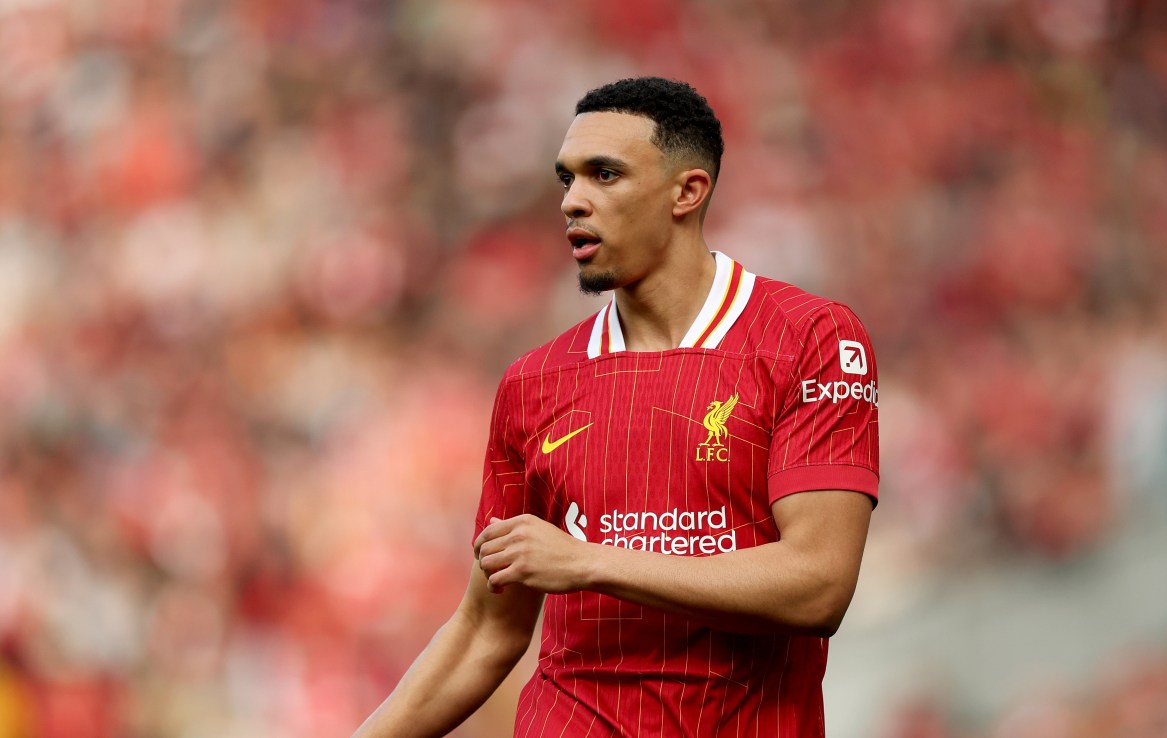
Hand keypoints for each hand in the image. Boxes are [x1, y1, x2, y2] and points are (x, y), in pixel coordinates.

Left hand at [473, 515, 592, 593]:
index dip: (480, 545)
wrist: (582, 563)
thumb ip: (513, 527)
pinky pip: (494, 579)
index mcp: (522, 522)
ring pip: (486, 563)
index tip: (482, 555)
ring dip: (487, 575)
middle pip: (484, 548)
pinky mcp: (522, 572)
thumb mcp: (538, 529)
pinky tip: (500, 590)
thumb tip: (491, 521)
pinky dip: (493, 587)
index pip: (488, 532)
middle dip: (483, 562)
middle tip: (491, 571)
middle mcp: (519, 534)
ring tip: (497, 581)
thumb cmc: (562, 548)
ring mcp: (520, 553)